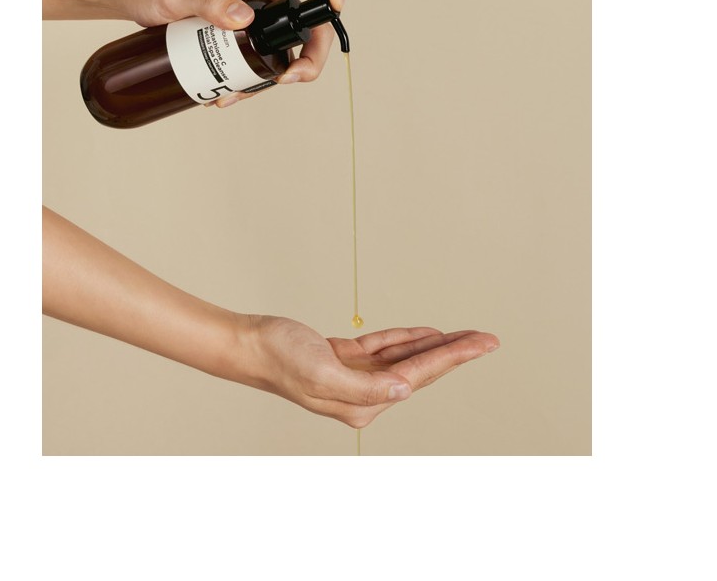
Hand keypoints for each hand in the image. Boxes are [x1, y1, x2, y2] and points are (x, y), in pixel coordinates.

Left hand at [43, 0, 347, 107]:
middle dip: (310, 56)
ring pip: (286, 50)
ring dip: (273, 78)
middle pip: (310, 21)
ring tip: (234, 94)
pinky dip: (251, 84)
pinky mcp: (243, 39)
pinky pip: (261, 63)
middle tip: (288, 80)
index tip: (335, 6)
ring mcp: (255, 19)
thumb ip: (207, 2)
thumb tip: (244, 19)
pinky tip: (225, 95)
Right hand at [239, 315, 499, 427]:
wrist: (250, 344)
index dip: (455, 356)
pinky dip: (405, 339)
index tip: (483, 343)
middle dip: (455, 352)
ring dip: (434, 345)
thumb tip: (404, 390)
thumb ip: (365, 388)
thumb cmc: (280, 359)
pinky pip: (384, 347)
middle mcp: (363, 394)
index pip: (419, 376)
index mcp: (362, 403)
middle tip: (488, 339)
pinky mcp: (345, 358)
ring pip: (405, 358)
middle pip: (420, 369)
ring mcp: (355, 376)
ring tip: (465, 336)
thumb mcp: (322, 374)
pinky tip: (425, 334)